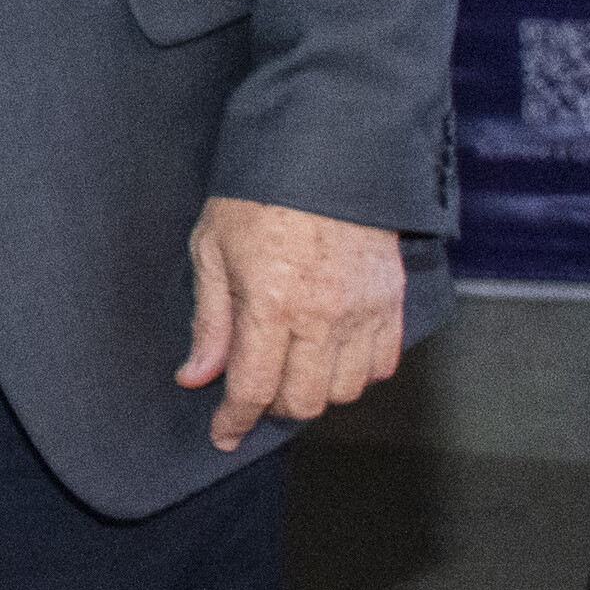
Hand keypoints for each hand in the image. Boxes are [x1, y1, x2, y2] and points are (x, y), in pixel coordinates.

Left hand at [178, 196, 406, 451]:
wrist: (324, 153)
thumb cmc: (259, 196)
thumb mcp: (211, 250)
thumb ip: (209, 321)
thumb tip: (196, 377)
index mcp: (270, 302)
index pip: (253, 387)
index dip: (234, 421)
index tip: (223, 436)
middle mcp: (323, 314)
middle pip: (304, 401)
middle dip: (273, 408)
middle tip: (254, 392)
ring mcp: (364, 310)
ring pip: (345, 390)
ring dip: (315, 391)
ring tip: (291, 366)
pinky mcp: (392, 301)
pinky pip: (382, 365)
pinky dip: (356, 373)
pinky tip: (330, 353)